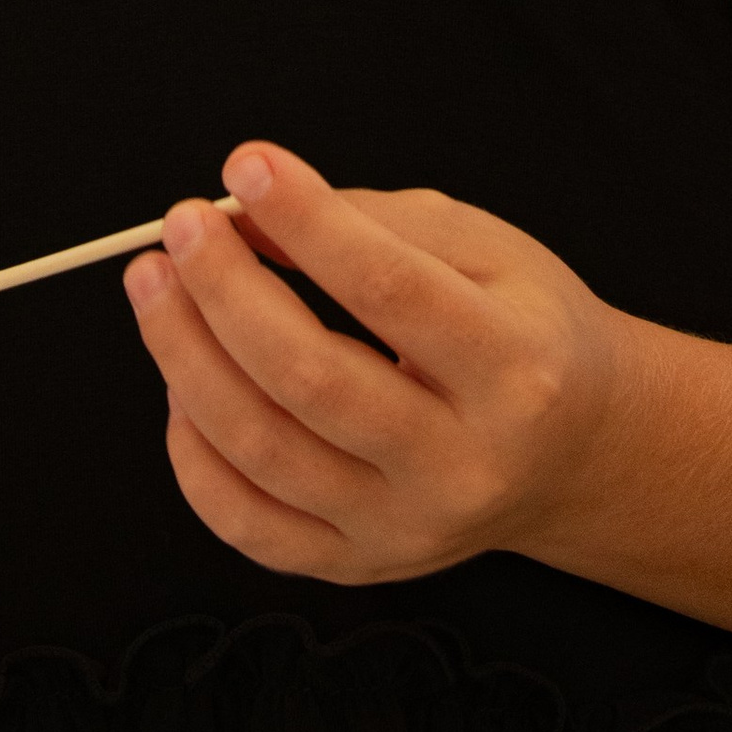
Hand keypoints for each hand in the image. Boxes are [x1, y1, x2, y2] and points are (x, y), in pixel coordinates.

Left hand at [123, 144, 624, 584]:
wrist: (573, 453)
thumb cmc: (522, 332)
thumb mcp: (485, 250)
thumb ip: (370, 223)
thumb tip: (249, 213)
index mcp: (515, 369)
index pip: (390, 289)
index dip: (309, 221)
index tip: (247, 166)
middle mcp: (463, 463)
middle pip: (311, 378)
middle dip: (224, 290)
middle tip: (181, 225)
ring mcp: (406, 528)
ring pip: (263, 451)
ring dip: (184, 357)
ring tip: (158, 286)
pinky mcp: (357, 565)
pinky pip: (245, 522)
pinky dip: (191, 450)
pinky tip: (180, 383)